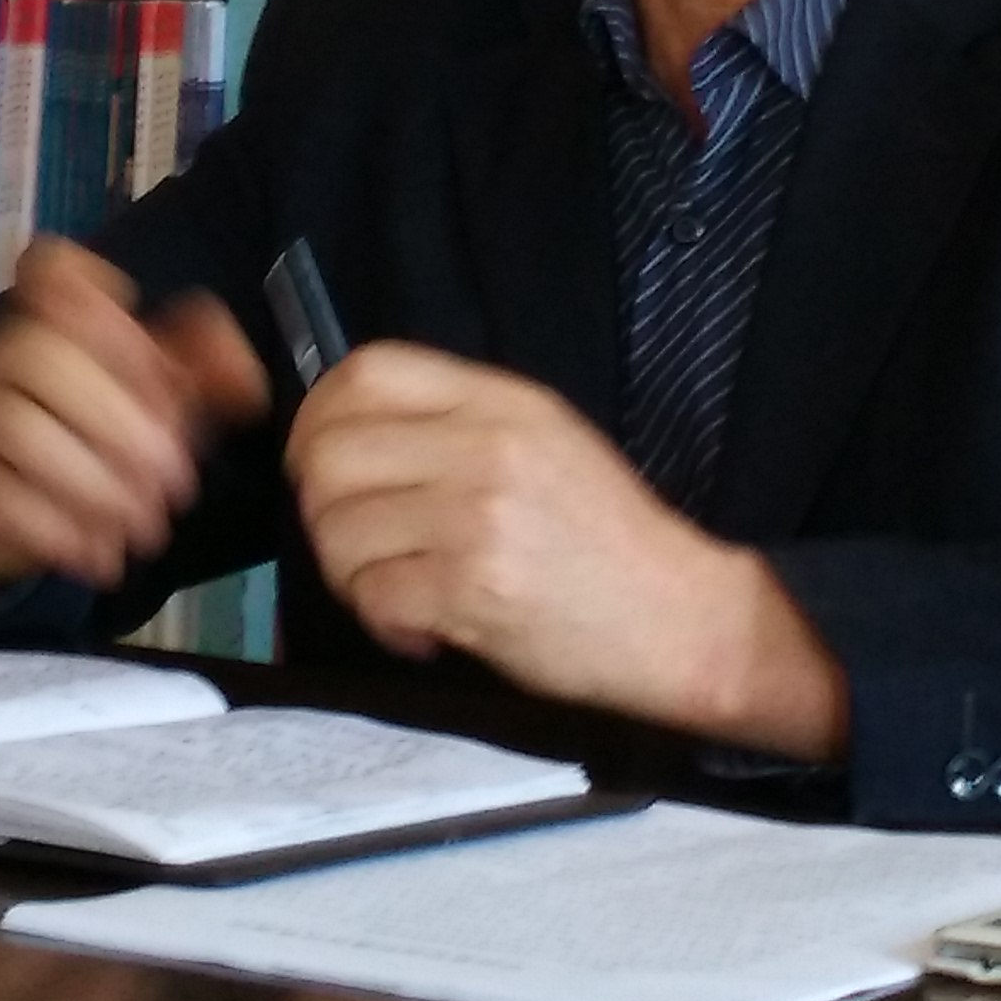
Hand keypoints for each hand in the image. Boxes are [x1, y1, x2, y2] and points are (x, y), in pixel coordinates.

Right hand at [0, 238, 268, 604]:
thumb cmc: (87, 438)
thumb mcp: (154, 401)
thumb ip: (204, 377)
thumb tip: (248, 385)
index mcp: (54, 317)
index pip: (54, 269)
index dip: (100, 302)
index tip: (154, 363)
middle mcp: (0, 351)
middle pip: (46, 359)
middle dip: (123, 424)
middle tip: (177, 482)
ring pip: (19, 430)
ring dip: (96, 484)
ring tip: (147, 526)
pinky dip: (57, 529)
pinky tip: (102, 554)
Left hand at [282, 343, 849, 759]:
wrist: (680, 619)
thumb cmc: (607, 538)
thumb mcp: (545, 443)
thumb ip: (457, 424)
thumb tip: (347, 433)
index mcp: (503, 401)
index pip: (368, 371)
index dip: (320, 415)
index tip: (323, 460)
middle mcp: (485, 447)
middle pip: (330, 453)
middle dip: (322, 508)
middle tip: (359, 543)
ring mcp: (477, 518)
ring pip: (339, 532)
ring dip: (352, 575)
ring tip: (399, 590)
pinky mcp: (473, 589)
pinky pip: (373, 597)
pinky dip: (385, 624)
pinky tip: (426, 630)